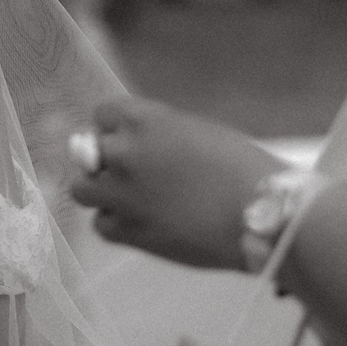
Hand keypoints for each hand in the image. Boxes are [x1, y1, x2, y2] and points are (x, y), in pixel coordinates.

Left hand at [67, 94, 269, 269]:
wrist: (263, 214)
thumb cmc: (242, 169)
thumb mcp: (197, 133)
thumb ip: (159, 136)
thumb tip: (137, 146)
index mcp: (145, 120)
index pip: (103, 114)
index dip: (115, 129)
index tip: (130, 141)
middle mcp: (124, 152)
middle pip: (88, 151)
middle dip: (105, 161)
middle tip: (131, 175)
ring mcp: (122, 193)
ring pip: (83, 189)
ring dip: (101, 193)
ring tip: (129, 201)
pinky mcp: (129, 231)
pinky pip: (102, 225)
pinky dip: (116, 224)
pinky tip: (141, 224)